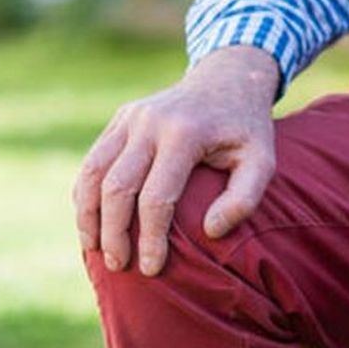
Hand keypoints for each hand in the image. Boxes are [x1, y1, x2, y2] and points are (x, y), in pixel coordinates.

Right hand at [74, 45, 278, 275]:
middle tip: (119, 265)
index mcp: (185, 133)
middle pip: (116, 188)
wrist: (229, 79)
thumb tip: (210, 231)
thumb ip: (244, 198)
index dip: (150, 238)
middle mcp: (151, 122)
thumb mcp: (262, 160)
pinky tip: (92, 220)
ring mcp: (131, 117)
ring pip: (93, 173)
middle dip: (113, 233)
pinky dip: (86, 193)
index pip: (156, 197)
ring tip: (95, 249)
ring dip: (88, 216)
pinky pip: (93, 160)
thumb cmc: (246, 130)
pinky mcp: (121, 118)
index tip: (152, 268)